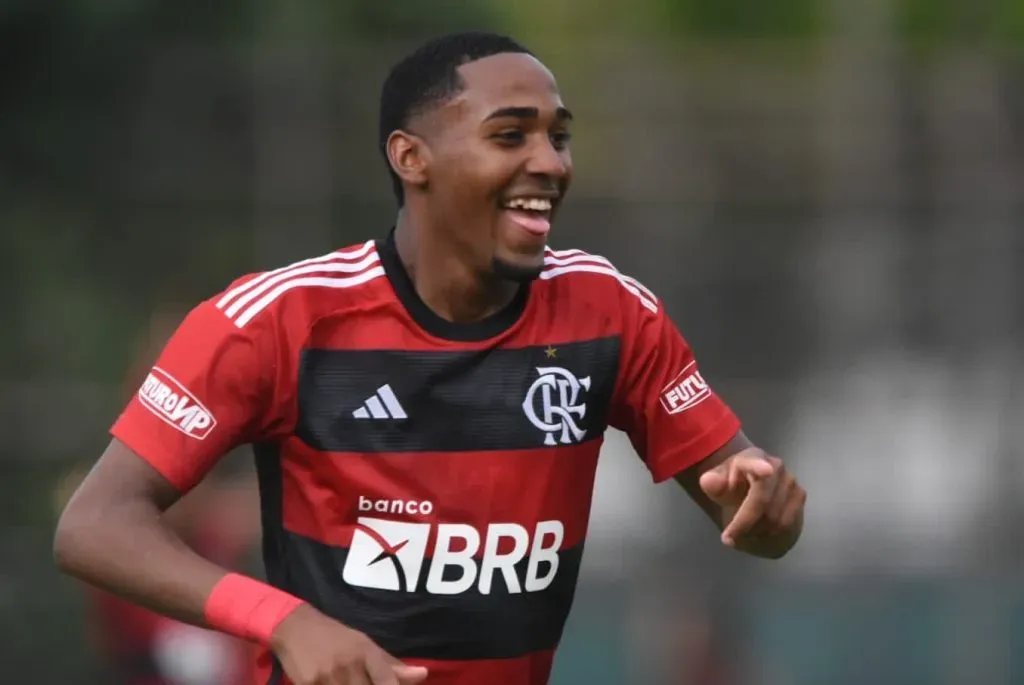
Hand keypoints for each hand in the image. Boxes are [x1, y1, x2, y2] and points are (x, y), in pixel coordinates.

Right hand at [270, 604, 428, 684]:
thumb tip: (422, 675)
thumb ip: (391, 665)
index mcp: (365, 653)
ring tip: (348, 683)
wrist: (295, 627)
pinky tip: (335, 684)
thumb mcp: (364, 644)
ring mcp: (327, 677)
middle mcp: (348, 665)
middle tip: (364, 682)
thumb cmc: (334, 637)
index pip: (388, 681)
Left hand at [698, 447, 804, 549]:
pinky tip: (757, 533)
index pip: (754, 463)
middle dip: (744, 524)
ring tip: (742, 534)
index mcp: (750, 457)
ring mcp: (791, 480)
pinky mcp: (800, 495)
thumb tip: (708, 482)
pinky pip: (786, 523)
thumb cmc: (732, 483)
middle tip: (728, 539)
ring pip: (775, 517)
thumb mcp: (716, 483)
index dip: (759, 467)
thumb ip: (710, 482)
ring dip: (756, 532)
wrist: (752, 484)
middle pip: (762, 502)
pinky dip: (770, 534)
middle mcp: (775, 465)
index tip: (766, 471)